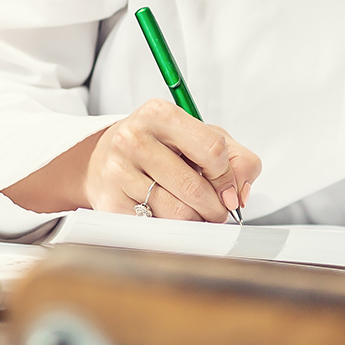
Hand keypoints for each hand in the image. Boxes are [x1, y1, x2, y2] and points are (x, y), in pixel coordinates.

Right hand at [85, 100, 260, 222]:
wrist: (105, 159)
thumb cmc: (161, 148)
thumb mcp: (202, 138)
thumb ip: (237, 158)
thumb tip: (239, 193)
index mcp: (159, 114)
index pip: (212, 150)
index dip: (227, 177)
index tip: (227, 189)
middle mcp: (133, 138)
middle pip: (195, 187)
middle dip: (215, 207)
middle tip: (216, 210)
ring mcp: (118, 171)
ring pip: (178, 213)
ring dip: (196, 220)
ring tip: (193, 212)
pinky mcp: (111, 202)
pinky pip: (158, 228)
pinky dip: (173, 229)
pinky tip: (168, 215)